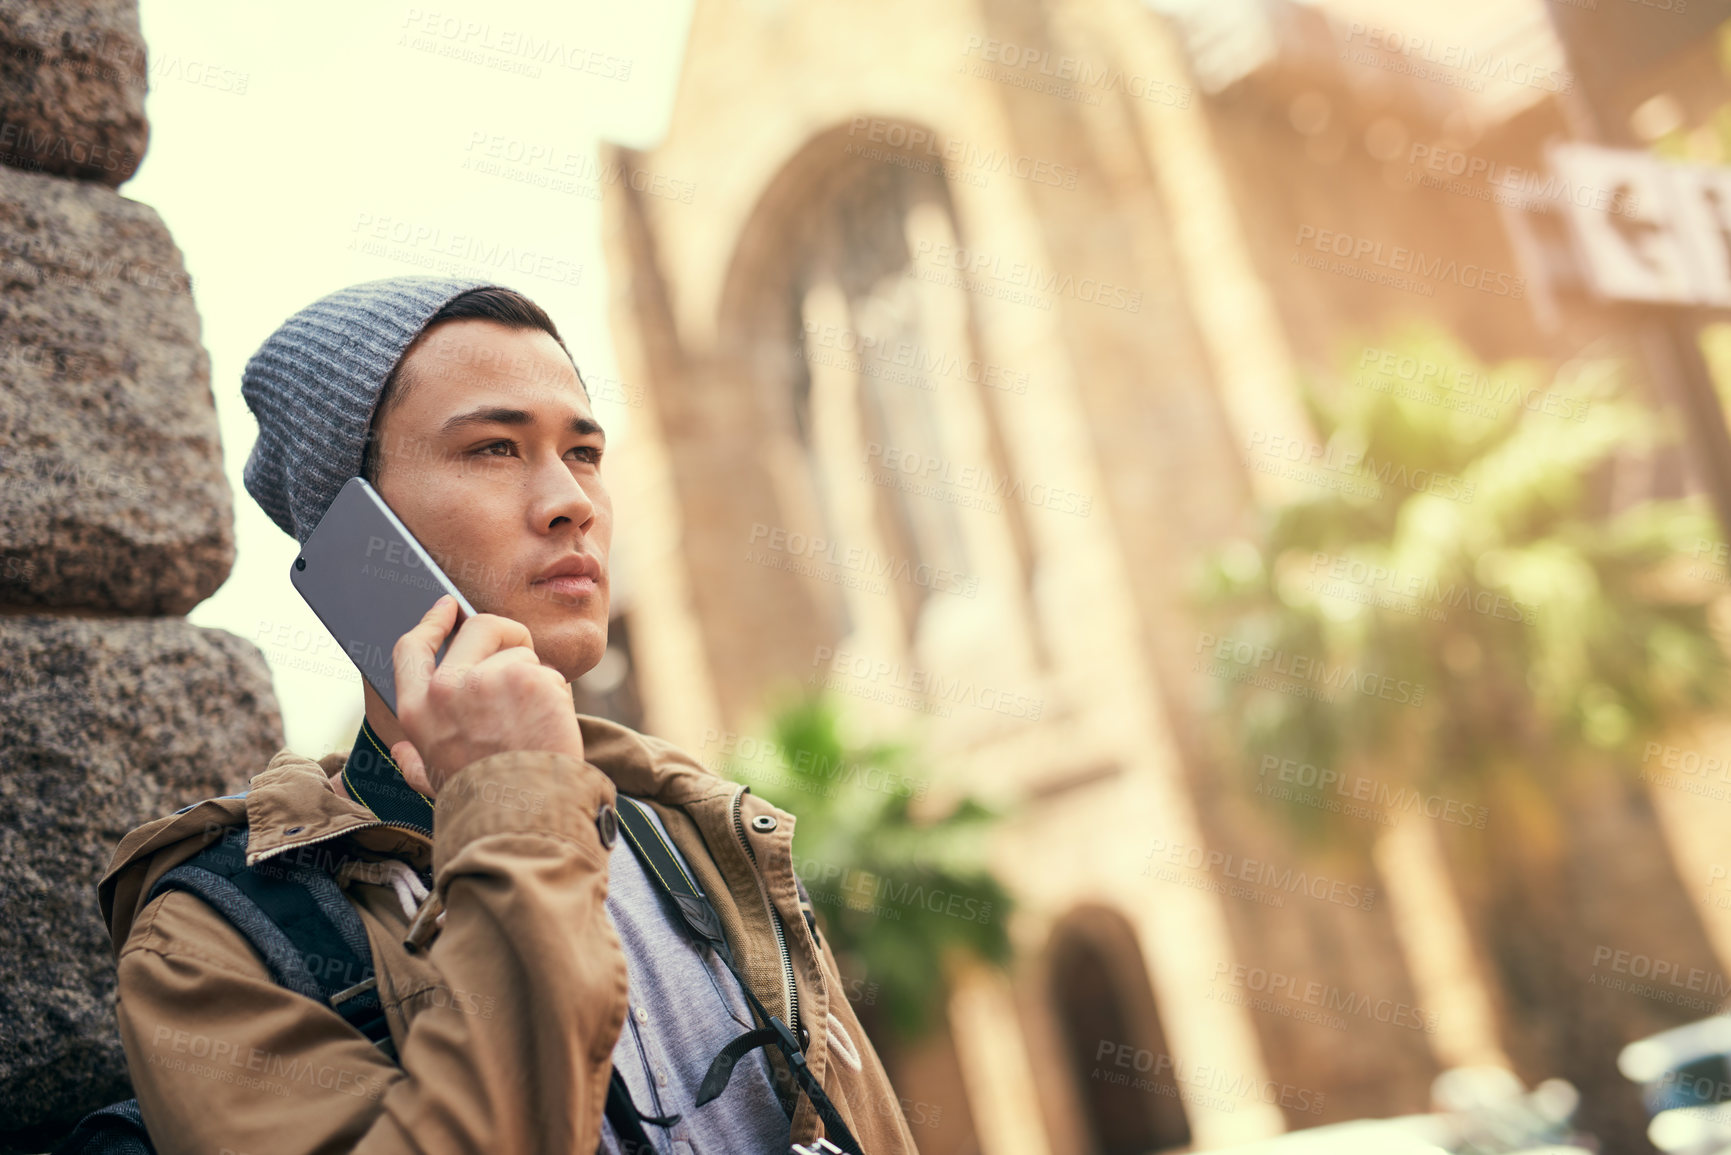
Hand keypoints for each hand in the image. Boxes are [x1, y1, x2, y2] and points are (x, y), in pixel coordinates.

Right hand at [390, 595, 585, 795]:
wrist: (524, 815)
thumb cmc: (481, 800)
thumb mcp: (433, 781)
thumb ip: (416, 761)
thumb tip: (401, 750)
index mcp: (417, 708)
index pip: (413, 646)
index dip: (432, 621)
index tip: (447, 607)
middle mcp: (447, 686)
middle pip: (480, 627)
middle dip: (506, 634)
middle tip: (521, 653)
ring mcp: (490, 678)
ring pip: (523, 654)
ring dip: (535, 682)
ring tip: (531, 726)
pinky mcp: (531, 678)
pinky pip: (551, 675)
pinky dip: (557, 698)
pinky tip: (549, 728)